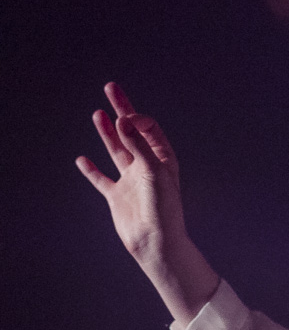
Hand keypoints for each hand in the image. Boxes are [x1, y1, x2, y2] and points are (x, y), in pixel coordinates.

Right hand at [77, 83, 217, 326]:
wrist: (156, 242)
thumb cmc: (164, 208)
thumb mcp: (154, 172)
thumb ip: (139, 145)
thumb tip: (125, 120)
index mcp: (163, 158)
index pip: (148, 128)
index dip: (136, 118)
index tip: (125, 116)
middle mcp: (147, 166)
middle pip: (131, 132)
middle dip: (122, 110)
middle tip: (112, 87)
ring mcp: (131, 180)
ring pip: (116, 150)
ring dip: (107, 132)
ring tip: (98, 113)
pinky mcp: (117, 196)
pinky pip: (101, 179)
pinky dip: (91, 170)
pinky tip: (83, 159)